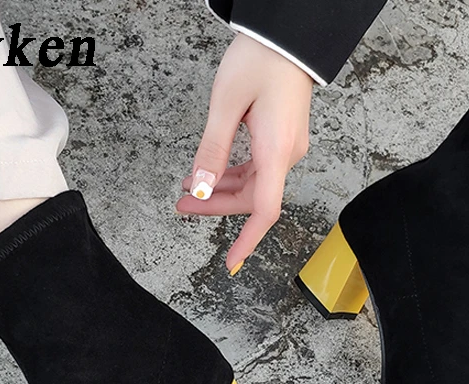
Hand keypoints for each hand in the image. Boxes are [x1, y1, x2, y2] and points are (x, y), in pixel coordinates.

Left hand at [176, 33, 313, 274]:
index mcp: (276, 151)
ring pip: (253, 185)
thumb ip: (212, 149)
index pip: (265, 211)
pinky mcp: (281, 139)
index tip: (231, 263)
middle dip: (216, 206)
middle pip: (252, 199)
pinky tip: (211, 172)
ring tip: (189, 188)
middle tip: (182, 205)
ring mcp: (286, 148)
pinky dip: (233, 174)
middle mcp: (286, 155)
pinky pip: (258, 169)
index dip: (247, 241)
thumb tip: (202, 187)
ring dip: (221, 190)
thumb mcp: (225, 103)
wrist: (287, 34)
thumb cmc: (260, 59)